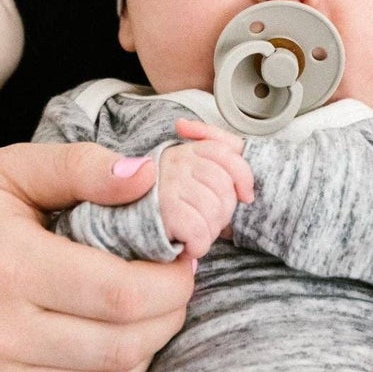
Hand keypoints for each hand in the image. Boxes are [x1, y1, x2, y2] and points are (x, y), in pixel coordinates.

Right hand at [0, 142, 196, 371]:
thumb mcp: (4, 167)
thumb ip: (80, 167)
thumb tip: (148, 177)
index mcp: (7, 264)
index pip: (123, 296)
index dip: (172, 282)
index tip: (184, 256)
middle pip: (122, 349)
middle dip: (168, 317)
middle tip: (175, 283)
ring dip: (141, 354)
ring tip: (145, 312)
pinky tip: (100, 342)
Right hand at [157, 118, 254, 258]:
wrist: (126, 226)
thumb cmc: (163, 202)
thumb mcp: (184, 168)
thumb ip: (201, 141)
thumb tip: (181, 125)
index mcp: (186, 150)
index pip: (227, 154)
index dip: (244, 177)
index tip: (246, 196)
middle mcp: (176, 162)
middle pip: (225, 188)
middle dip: (224, 213)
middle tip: (208, 222)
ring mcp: (169, 184)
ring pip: (214, 211)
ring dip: (210, 232)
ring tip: (195, 233)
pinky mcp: (163, 210)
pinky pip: (198, 231)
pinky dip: (198, 245)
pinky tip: (188, 246)